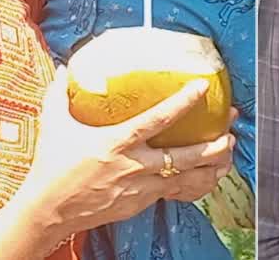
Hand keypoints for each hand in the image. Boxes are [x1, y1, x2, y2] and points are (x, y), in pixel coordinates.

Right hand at [18, 68, 237, 238]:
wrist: (48, 212)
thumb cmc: (51, 167)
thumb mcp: (54, 124)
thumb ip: (60, 93)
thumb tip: (65, 67)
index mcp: (116, 142)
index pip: (157, 119)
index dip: (182, 102)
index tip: (201, 87)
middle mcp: (134, 166)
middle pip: (184, 157)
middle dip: (213, 145)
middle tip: (230, 131)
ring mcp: (140, 188)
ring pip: (185, 178)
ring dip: (210, 166)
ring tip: (227, 153)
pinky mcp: (140, 203)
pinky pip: (173, 191)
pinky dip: (191, 182)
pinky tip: (203, 174)